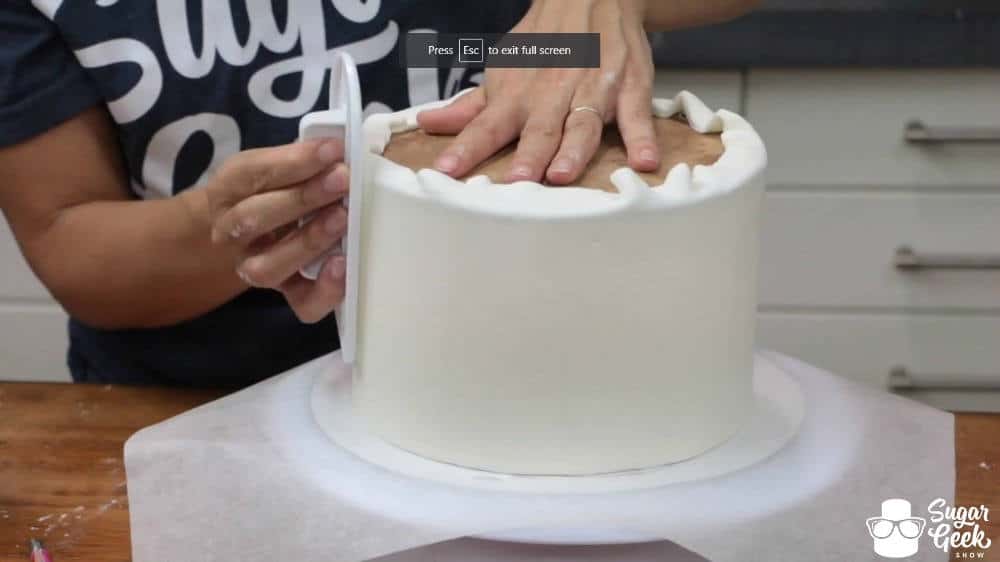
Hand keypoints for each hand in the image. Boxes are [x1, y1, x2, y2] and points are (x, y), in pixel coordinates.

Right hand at [204, 139, 348, 322]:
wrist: (256, 232)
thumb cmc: (278, 189)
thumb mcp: (280, 165)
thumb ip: (304, 157)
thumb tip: (339, 146)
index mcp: (229, 190)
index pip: (253, 173)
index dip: (294, 161)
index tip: (334, 148)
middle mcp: (233, 234)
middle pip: (254, 219)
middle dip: (302, 197)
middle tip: (342, 179)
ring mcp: (256, 268)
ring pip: (268, 266)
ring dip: (308, 240)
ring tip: (342, 217)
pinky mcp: (289, 295)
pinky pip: (302, 304)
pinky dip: (324, 289)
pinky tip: (343, 265)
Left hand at [417, 0, 656, 185]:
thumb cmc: (544, 42)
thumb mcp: (503, 68)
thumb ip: (470, 106)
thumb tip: (427, 124)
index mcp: (517, 94)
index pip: (485, 125)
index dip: (467, 148)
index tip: (447, 172)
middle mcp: (551, 94)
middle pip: (538, 129)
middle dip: (528, 155)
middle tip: (517, 181)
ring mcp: (592, 90)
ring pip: (581, 124)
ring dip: (573, 150)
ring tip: (563, 174)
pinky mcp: (628, 88)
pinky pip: (635, 116)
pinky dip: (641, 137)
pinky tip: (644, 160)